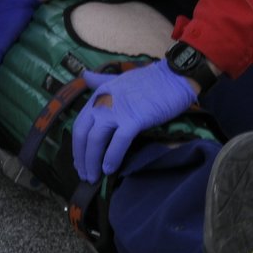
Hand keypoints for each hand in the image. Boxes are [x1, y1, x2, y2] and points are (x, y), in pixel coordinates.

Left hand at [71, 60, 199, 183]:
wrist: (174, 77)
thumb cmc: (150, 80)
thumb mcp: (119, 78)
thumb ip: (100, 81)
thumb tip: (84, 75)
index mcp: (98, 95)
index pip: (79, 125)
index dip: (77, 147)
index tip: (80, 162)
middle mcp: (102, 103)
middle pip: (82, 135)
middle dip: (81, 159)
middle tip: (85, 176)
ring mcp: (117, 112)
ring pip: (95, 141)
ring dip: (92, 163)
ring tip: (94, 178)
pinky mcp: (134, 120)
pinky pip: (118, 144)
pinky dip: (112, 159)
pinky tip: (110, 170)